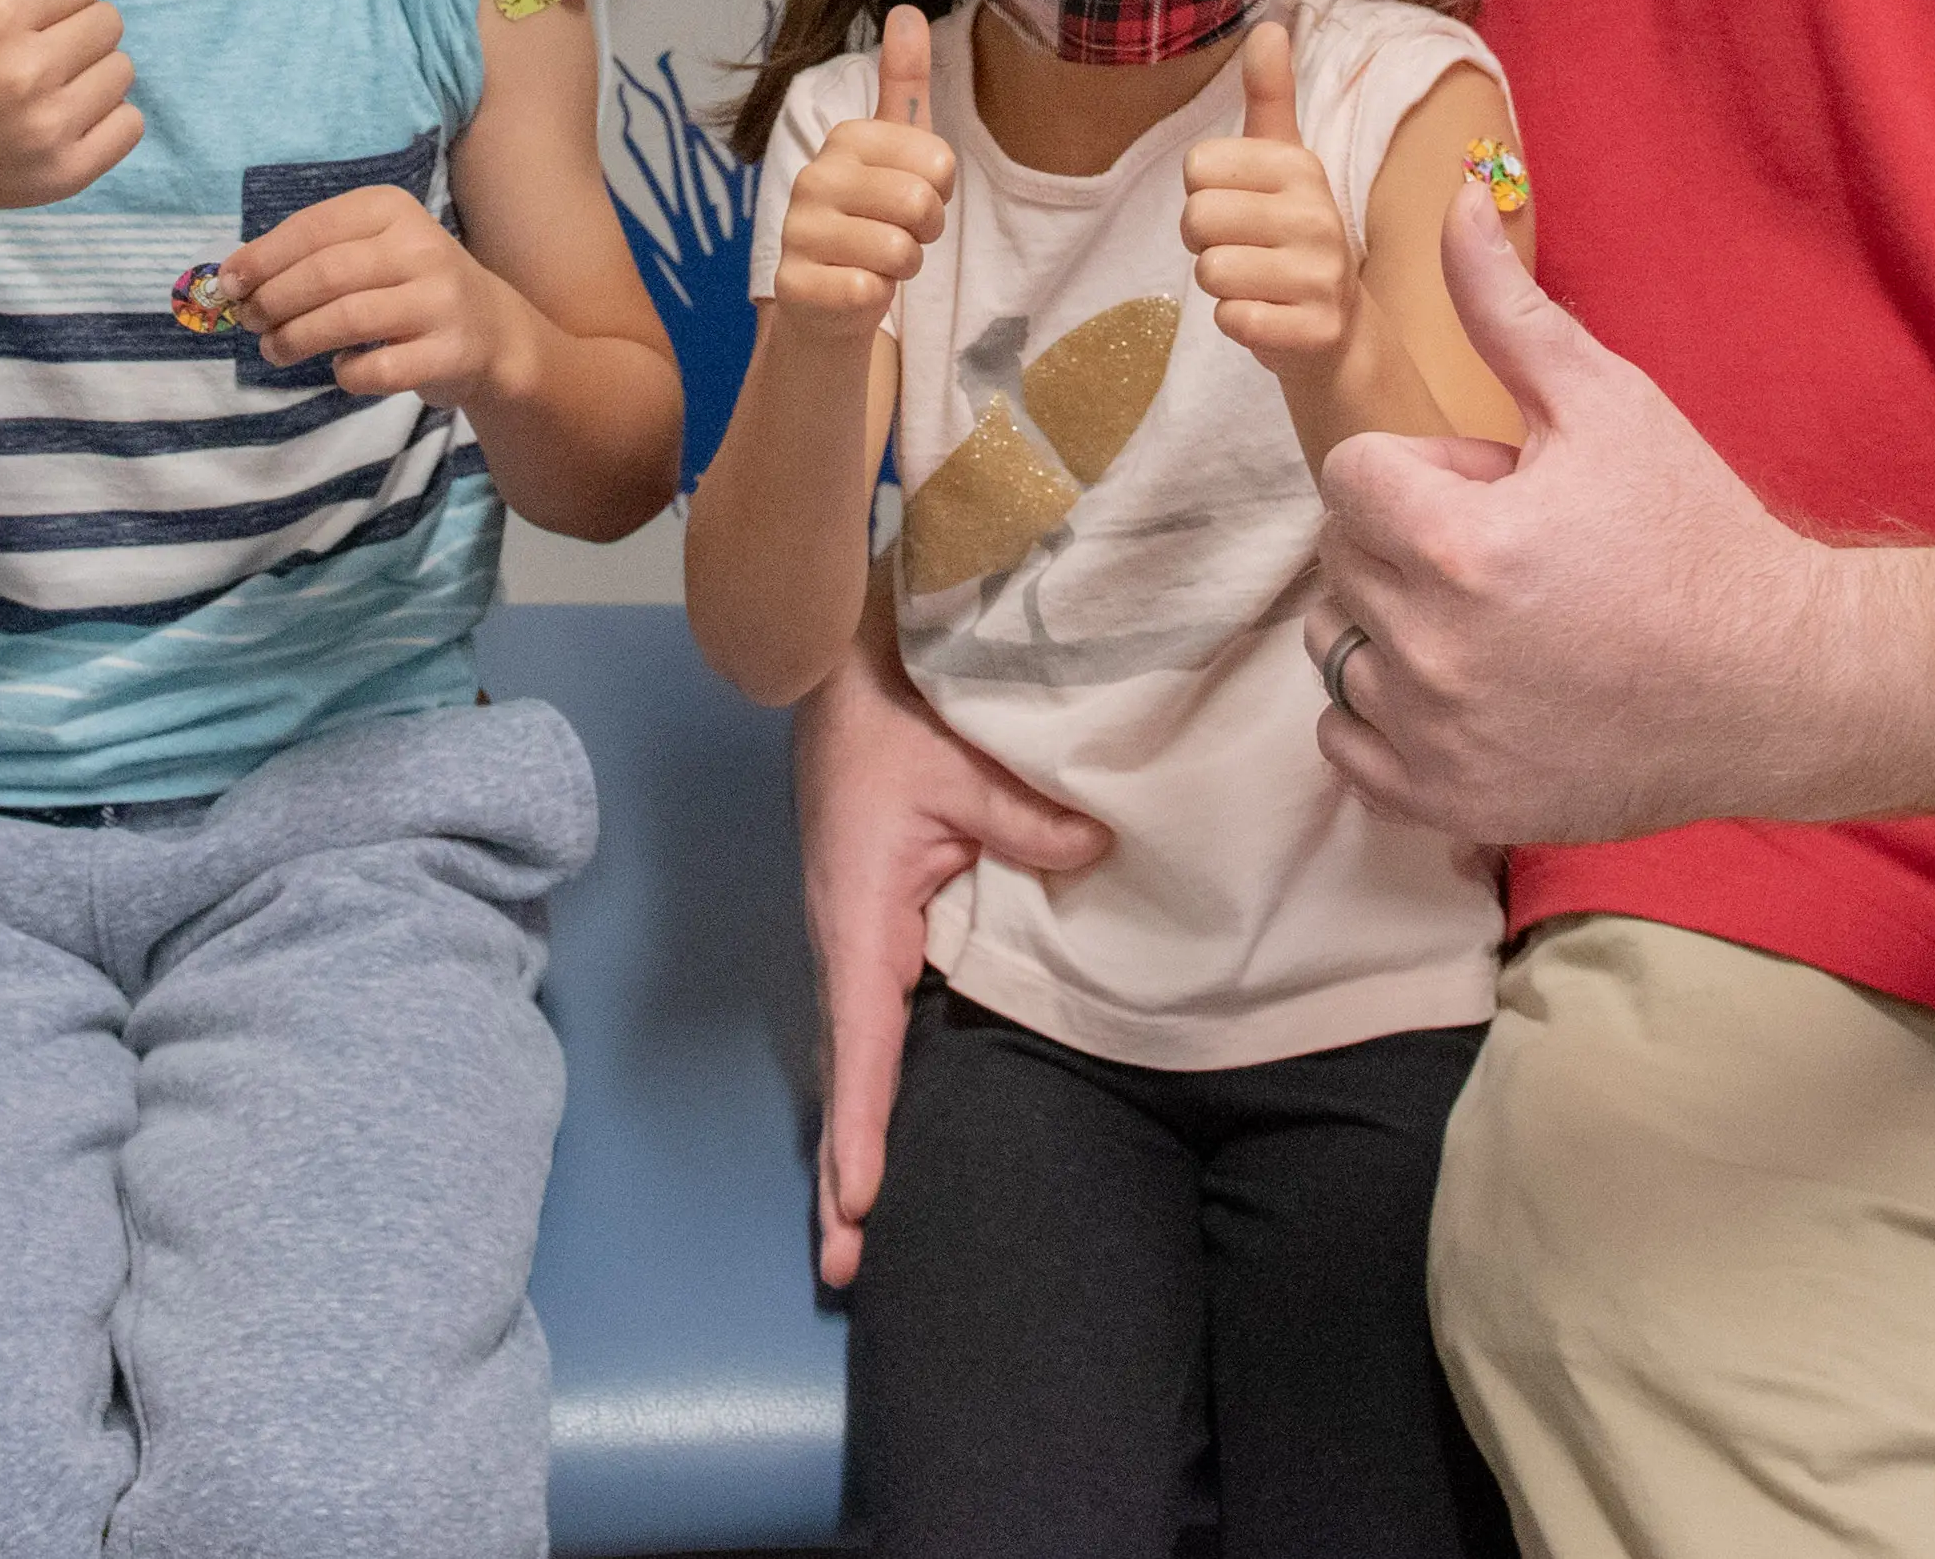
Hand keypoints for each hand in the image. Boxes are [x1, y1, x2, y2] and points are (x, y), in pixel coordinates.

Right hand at [0, 0, 138, 218]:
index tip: (16, 18)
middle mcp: (23, 73)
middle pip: (108, 21)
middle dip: (73, 32)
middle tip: (26, 56)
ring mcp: (48, 128)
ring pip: (124, 71)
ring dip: (92, 76)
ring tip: (41, 90)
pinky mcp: (69, 172)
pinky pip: (131, 124)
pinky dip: (106, 123)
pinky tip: (59, 123)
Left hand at [221, 185, 540, 408]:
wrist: (492, 330)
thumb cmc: (409, 286)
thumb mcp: (370, 250)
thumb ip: (311, 256)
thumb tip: (234, 278)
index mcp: (392, 209)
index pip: (314, 228)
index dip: (263, 257)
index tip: (228, 283)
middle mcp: (421, 247)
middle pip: (326, 274)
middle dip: (274, 301)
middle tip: (248, 322)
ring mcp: (440, 300)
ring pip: (346, 320)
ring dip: (296, 339)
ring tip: (274, 350)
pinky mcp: (450, 352)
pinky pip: (378, 368)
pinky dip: (347, 373)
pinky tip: (343, 369)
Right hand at [769, 9, 953, 337]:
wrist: (829, 302)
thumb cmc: (873, 220)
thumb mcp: (897, 151)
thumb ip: (904, 83)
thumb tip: (907, 10)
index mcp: (846, 137)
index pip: (939, 162)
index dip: (941, 191)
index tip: (913, 197)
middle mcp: (814, 176)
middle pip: (920, 203)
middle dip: (925, 231)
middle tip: (900, 234)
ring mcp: (797, 230)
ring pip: (897, 250)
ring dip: (902, 266)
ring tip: (877, 261)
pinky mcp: (794, 284)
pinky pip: (864, 289)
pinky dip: (872, 296)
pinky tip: (853, 288)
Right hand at [792, 620, 1109, 1288]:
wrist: (840, 667)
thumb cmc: (891, 712)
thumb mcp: (961, 762)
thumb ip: (1027, 817)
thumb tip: (1094, 853)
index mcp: (858, 914)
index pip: (862, 1038)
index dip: (865, 1125)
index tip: (861, 1204)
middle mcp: (847, 940)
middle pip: (847, 1074)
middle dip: (842, 1172)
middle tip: (842, 1269)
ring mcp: (856, 937)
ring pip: (856, 1056)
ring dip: (854, 1141)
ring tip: (854, 1234)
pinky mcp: (873, 926)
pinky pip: (871, 1023)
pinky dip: (872, 1089)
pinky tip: (883, 1139)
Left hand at [1177, 23, 1355, 374]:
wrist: (1337, 328)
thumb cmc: (1293, 236)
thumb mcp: (1283, 161)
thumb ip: (1270, 96)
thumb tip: (1268, 26)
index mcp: (1300, 165)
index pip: (1196, 168)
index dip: (1204, 193)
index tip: (1239, 207)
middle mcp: (1318, 215)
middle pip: (1196, 220)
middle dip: (1205, 242)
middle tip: (1245, 249)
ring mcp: (1321, 275)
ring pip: (1210, 272)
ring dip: (1221, 285)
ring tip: (1257, 282)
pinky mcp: (1315, 330)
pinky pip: (1232, 320)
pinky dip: (1237, 323)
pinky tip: (1268, 316)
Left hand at [1303, 188, 1849, 850]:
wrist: (1782, 685)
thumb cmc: (1697, 536)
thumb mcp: (1608, 406)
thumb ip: (1508, 309)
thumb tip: (1454, 198)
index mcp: (1455, 546)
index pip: (1351, 476)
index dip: (1423, 470)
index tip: (1499, 490)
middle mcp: (1431, 651)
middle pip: (1342, 559)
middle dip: (1408, 539)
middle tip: (1513, 552)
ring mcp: (1435, 739)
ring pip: (1336, 649)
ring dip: (1391, 624)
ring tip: (1493, 620)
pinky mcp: (1450, 804)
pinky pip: (1347, 747)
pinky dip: (1385, 717)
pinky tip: (1470, 688)